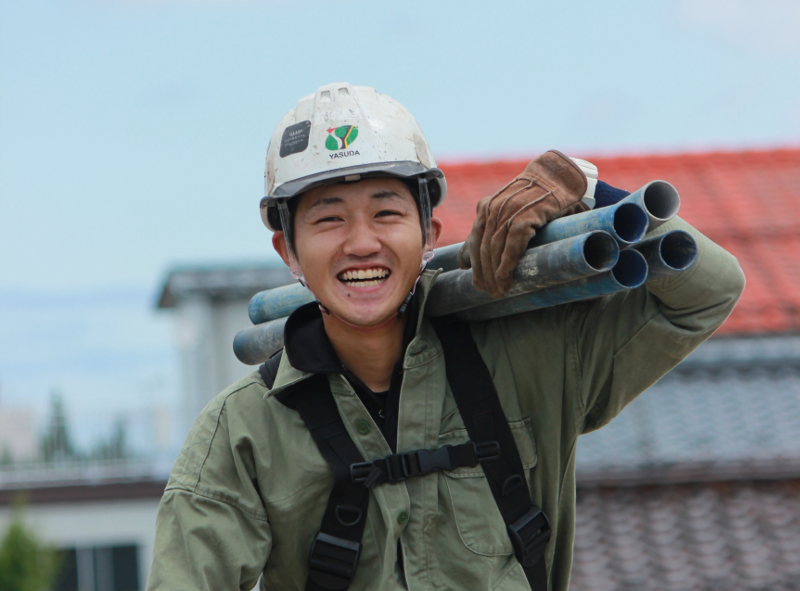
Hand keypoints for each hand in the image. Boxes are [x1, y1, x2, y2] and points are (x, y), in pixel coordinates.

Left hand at [457, 150, 587, 297]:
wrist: (558, 176)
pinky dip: (508, 262)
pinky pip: (512, 242)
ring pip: (495, 247)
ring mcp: (508, 209)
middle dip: (485, 274)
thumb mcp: (507, 214)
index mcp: (485, 208)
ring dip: (496, 273)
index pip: (474, 242)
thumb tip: (463, 263)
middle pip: (483, 247)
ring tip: (500, 290)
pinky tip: (506, 277)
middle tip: (491, 293)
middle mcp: (492, 207)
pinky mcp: (525, 213)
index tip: (478, 285)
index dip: (475, 266)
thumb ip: (487, 235)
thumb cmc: (536, 199)